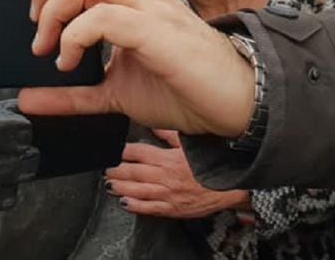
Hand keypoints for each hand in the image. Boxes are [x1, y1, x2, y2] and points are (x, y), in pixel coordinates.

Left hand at [12, 0, 254, 137]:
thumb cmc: (183, 89)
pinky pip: (105, 17)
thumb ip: (72, 93)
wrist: (237, 104)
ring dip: (56, 9)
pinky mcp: (157, 32)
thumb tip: (28, 98)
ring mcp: (151, 8)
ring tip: (46, 46)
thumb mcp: (114, 92)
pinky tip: (69, 62)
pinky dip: (76, 36)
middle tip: (33, 17)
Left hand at [105, 129, 249, 217]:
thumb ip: (170, 135)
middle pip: (133, 172)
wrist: (229, 187)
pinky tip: (124, 202)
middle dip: (116, 170)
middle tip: (105, 168)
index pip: (138, 152)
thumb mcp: (190, 144)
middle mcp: (164, 176)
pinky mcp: (171, 208)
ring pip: (136, 190)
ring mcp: (167, 194)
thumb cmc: (211, 165)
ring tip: (109, 183)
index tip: (113, 150)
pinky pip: (149, 208)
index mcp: (168, 158)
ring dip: (120, 186)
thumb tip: (155, 125)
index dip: (122, 151)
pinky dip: (134, 205)